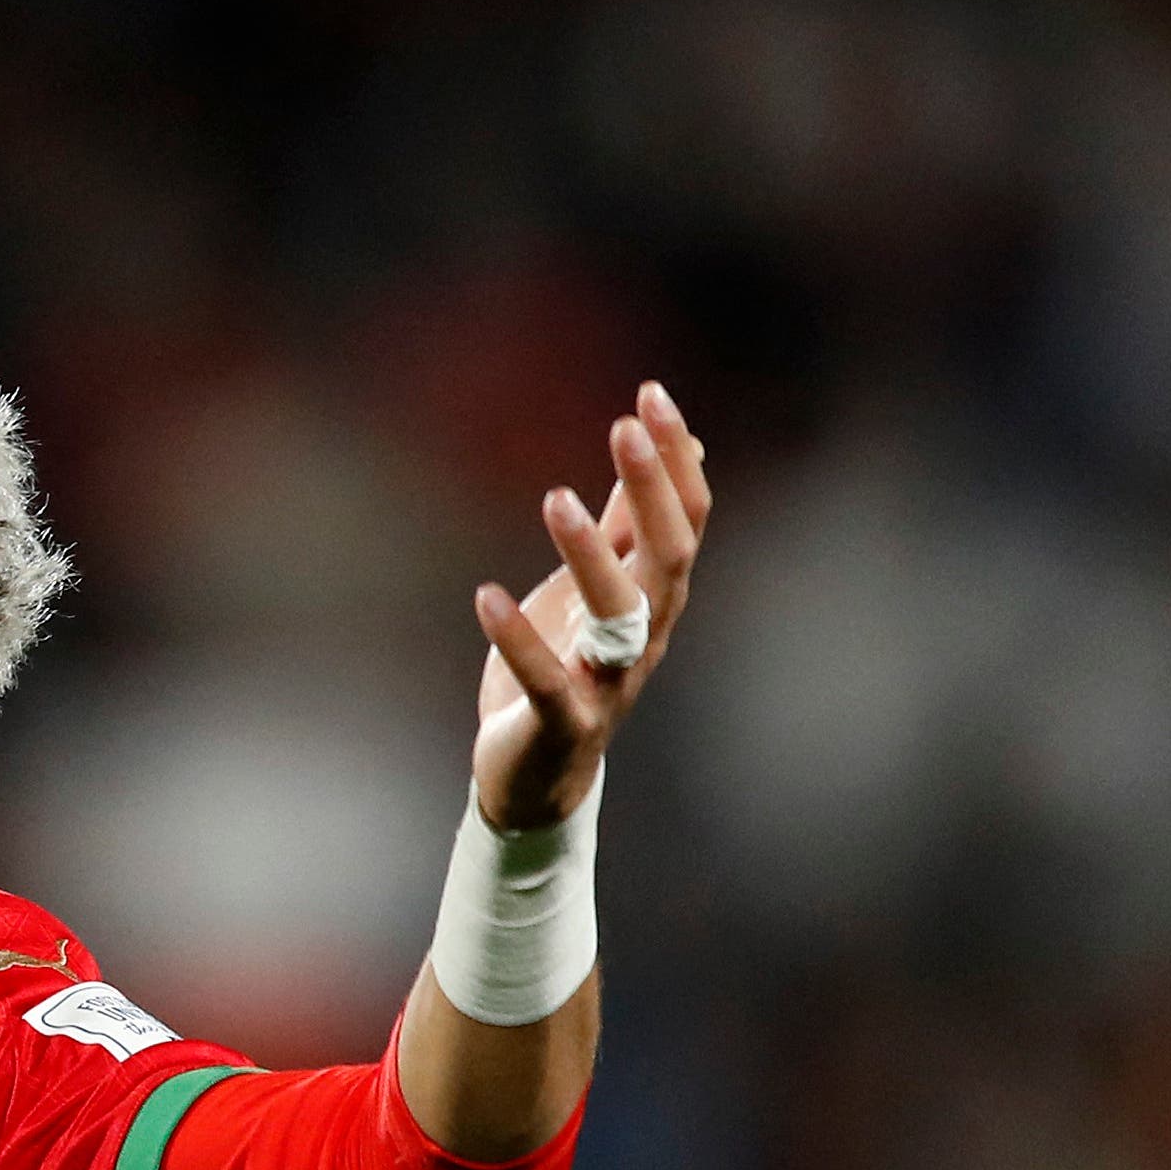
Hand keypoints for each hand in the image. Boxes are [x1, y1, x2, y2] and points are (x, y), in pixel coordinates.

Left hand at [470, 382, 710, 829]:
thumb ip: (633, 522)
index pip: (686, 518)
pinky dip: (519, 641)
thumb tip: (686, 447)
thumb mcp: (601, 584)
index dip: (673, 459)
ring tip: (554, 495)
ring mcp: (608, 681)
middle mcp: (646, 635)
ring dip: (589, 556)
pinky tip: (484, 597)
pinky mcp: (563, 722)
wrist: (539, 774)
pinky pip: (547, 682)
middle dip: (650, 491)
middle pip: (668, 556)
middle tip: (624, 426)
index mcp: (656, 597)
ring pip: (618, 617)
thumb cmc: (569, 667)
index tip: (650, 395)